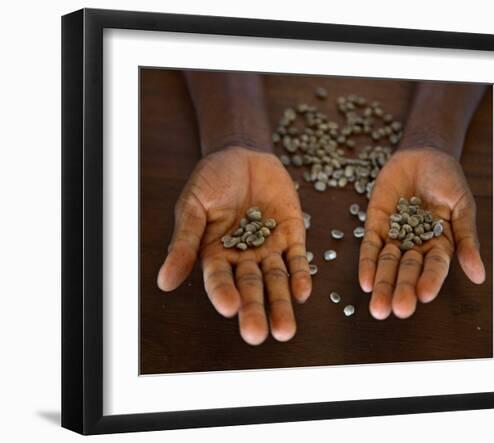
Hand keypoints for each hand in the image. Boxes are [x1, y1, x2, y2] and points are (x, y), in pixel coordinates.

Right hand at [157, 147, 310, 344]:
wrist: (242, 154)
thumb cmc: (211, 180)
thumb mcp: (193, 206)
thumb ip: (184, 242)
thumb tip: (164, 282)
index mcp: (215, 254)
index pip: (219, 279)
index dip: (223, 293)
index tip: (228, 308)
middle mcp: (242, 257)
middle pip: (249, 288)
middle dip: (254, 310)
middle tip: (257, 334)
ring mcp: (269, 247)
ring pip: (276, 280)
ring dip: (281, 304)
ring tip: (285, 330)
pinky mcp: (292, 235)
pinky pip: (297, 259)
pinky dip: (301, 275)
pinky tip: (303, 293)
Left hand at [358, 147, 485, 319]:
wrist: (423, 154)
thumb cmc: (448, 180)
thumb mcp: (462, 207)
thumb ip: (466, 239)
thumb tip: (478, 275)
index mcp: (440, 244)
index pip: (435, 267)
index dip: (430, 281)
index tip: (424, 296)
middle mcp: (416, 245)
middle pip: (408, 271)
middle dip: (402, 289)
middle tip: (396, 310)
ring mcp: (394, 235)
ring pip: (387, 264)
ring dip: (382, 284)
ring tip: (378, 307)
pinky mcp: (376, 224)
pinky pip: (370, 247)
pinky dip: (367, 263)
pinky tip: (365, 282)